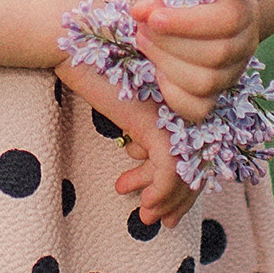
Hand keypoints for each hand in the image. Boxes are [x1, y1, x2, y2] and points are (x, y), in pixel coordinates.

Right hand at [54, 62, 200, 231]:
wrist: (77, 51)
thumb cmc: (98, 74)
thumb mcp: (127, 109)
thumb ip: (144, 131)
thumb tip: (142, 158)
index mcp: (181, 105)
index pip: (195, 155)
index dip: (185, 187)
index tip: (167, 208)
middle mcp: (185, 110)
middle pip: (196, 166)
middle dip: (180, 199)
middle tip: (165, 222)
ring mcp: (175, 116)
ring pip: (186, 172)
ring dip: (167, 200)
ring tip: (146, 216)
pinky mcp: (157, 122)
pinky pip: (169, 169)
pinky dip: (162, 191)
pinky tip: (145, 201)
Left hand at [130, 0, 261, 123]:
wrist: (202, 12)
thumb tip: (141, 12)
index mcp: (243, 8)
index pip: (227, 20)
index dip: (188, 23)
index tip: (154, 18)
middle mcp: (246, 42)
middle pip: (215, 55)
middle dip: (169, 44)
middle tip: (142, 29)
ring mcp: (234, 71)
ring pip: (205, 83)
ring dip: (166, 65)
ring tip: (146, 44)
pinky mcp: (218, 94)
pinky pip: (199, 108)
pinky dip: (173, 94)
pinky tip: (160, 72)